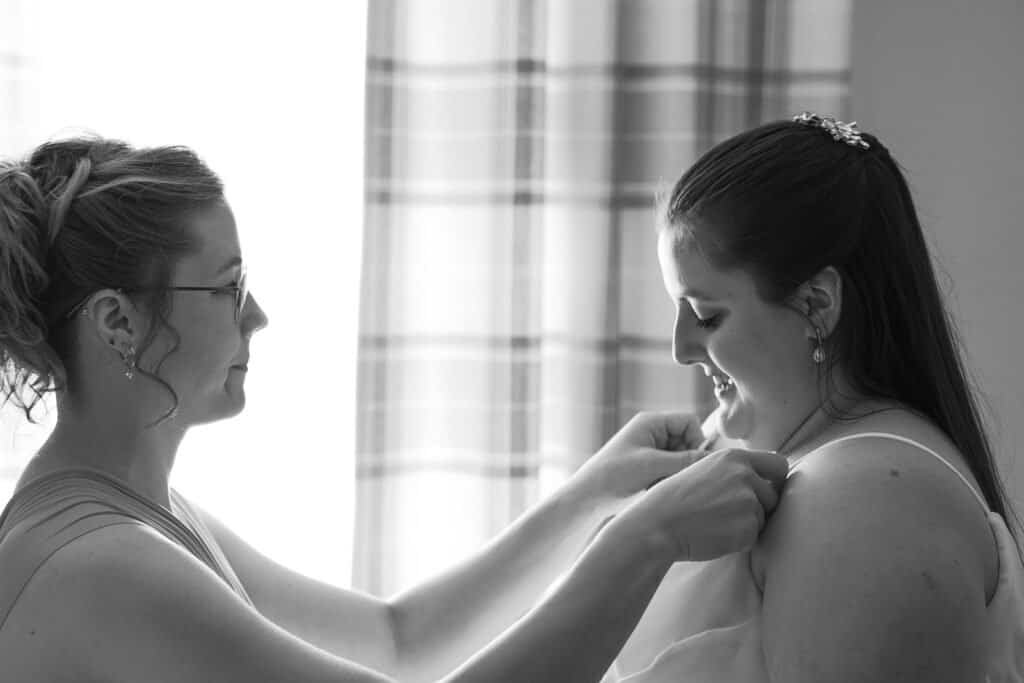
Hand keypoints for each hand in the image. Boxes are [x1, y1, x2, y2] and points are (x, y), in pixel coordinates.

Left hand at [568, 411, 709, 509]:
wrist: (584, 501)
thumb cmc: (613, 477)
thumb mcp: (653, 467)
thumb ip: (686, 461)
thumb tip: (717, 460)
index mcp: (651, 422)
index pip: (690, 422)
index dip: (696, 441)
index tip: (691, 464)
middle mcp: (651, 433)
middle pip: (687, 441)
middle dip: (685, 461)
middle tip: (673, 479)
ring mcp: (648, 451)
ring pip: (680, 459)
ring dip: (676, 474)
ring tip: (660, 487)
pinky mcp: (646, 469)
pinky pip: (669, 472)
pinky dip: (667, 482)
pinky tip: (655, 493)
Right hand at [621, 447, 788, 561]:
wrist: (658, 524)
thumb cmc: (675, 499)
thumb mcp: (704, 469)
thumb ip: (734, 471)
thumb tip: (765, 479)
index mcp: (734, 457)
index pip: (779, 464)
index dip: (775, 479)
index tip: (766, 489)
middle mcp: (746, 476)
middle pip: (774, 495)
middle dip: (759, 506)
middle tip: (729, 513)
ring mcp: (748, 502)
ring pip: (763, 517)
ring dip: (747, 523)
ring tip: (716, 523)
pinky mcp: (748, 529)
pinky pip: (754, 536)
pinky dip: (739, 540)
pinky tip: (715, 534)